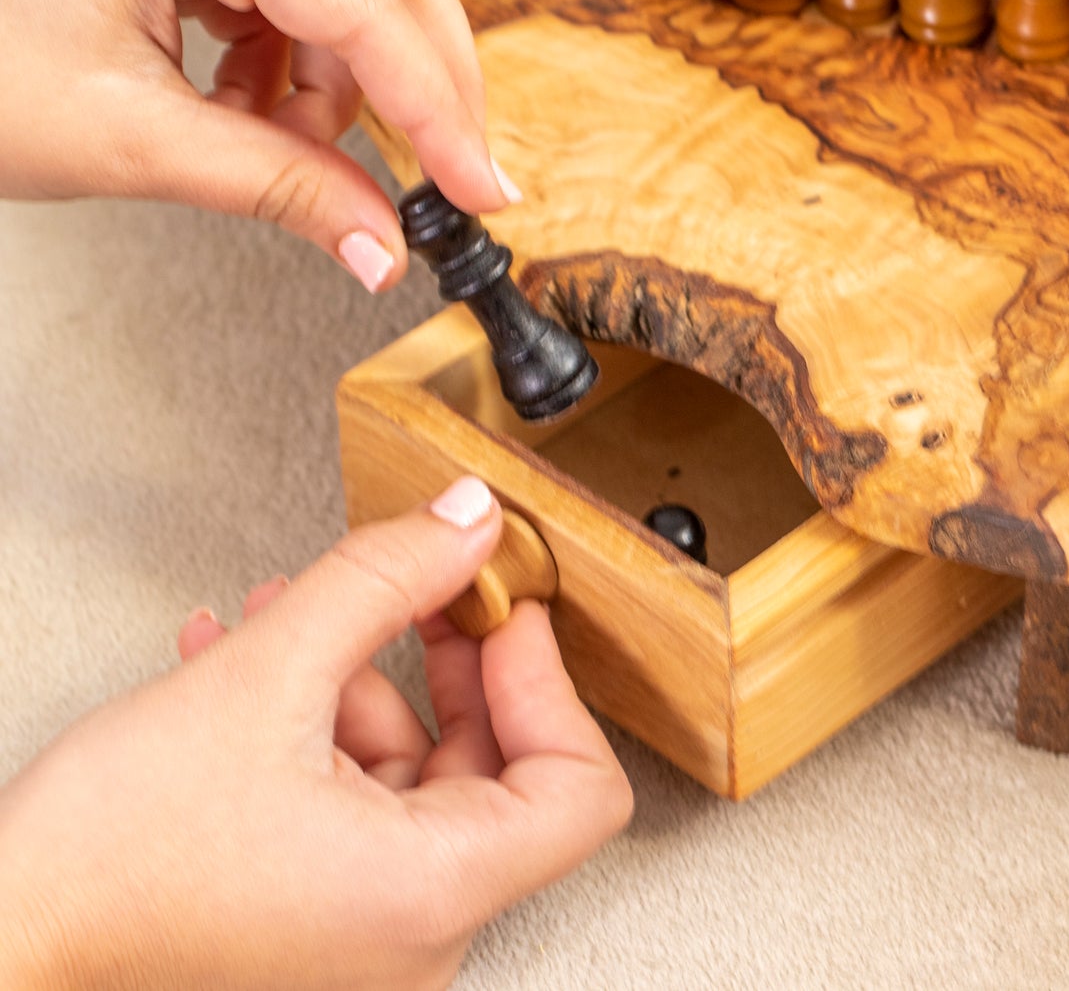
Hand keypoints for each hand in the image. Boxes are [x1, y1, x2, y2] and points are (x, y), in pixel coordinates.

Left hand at [0, 0, 513, 290]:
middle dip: (427, 77)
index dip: (436, 108)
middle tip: (455, 171)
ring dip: (354, 77)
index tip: (479, 189)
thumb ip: (281, 189)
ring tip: (300, 150)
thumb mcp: (131, 142)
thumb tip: (383, 248)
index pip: (361, 4)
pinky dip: (305, 63)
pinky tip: (260, 112)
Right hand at [0, 479, 631, 989]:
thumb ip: (384, 579)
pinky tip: (260, 663)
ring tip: (295, 613)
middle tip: (420, 583)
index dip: (550, 680)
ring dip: (361, 671)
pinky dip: (325, 722)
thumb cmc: (101, 863)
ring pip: (416, 770)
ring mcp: (363, 931)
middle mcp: (412, 934)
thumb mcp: (264, 675)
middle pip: (499, 765)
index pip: (582, 789)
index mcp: (429, 894)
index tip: (505, 610)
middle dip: (445, 655)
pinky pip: (360, 799)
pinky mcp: (316, 914)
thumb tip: (467, 520)